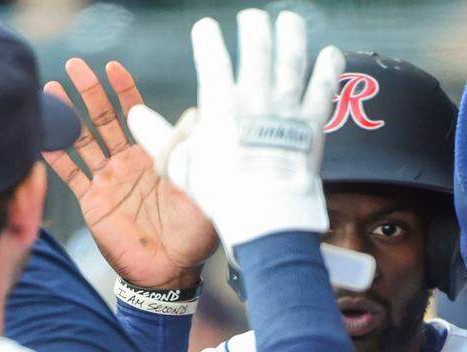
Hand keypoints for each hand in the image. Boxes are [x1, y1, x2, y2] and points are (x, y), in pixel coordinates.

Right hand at [42, 58, 217, 289]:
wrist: (171, 271)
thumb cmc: (193, 234)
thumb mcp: (199, 190)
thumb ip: (191, 156)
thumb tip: (196, 117)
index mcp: (154, 156)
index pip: (137, 114)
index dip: (125, 90)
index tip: (113, 66)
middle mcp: (128, 163)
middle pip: (104, 119)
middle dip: (91, 91)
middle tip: (76, 65)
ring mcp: (108, 180)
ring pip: (83, 140)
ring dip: (67, 114)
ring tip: (52, 88)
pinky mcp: (92, 201)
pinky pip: (70, 174)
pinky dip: (55, 155)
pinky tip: (40, 134)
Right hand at [126, 9, 343, 249]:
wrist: (267, 218)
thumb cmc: (222, 195)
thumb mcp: (182, 166)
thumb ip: (158, 136)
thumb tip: (134, 116)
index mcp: (221, 105)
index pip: (212, 56)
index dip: (207, 36)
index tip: (206, 28)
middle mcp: (256, 98)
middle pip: (257, 47)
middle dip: (254, 26)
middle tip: (252, 18)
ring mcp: (286, 108)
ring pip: (292, 58)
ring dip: (291, 33)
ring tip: (289, 19)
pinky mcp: (313, 124)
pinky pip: (323, 88)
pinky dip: (329, 67)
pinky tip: (332, 52)